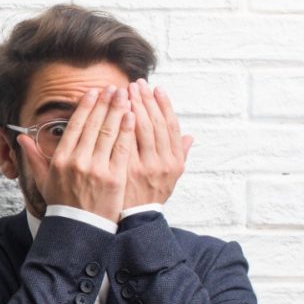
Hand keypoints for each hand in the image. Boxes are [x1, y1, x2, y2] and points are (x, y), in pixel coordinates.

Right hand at [16, 84, 135, 222]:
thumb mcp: (43, 180)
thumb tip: (20, 137)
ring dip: (118, 111)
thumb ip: (33, 157)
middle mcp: (78, 161)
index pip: (75, 126)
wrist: (78, 230)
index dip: (86, 107)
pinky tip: (132, 117)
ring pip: (109, 133)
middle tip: (113, 88)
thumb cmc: (62, 204)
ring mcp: (97, 169)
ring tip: (125, 96)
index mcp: (61, 159)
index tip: (93, 93)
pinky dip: (127, 131)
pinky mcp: (114, 178)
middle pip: (94, 124)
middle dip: (105, 103)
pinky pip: (122, 148)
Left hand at [123, 78, 190, 209]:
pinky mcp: (123, 170)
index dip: (165, 105)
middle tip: (138, 83)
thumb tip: (189, 137)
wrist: (132, 220)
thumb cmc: (150, 195)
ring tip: (125, 90)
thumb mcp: (171, 179)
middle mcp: (161, 163)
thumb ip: (180, 156)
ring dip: (133, 106)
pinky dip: (119, 123)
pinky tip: (113, 110)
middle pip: (155, 123)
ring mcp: (142, 167)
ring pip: (139, 129)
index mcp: (174, 162)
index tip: (157, 89)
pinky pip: (122, 141)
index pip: (171, 126)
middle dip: (146, 100)